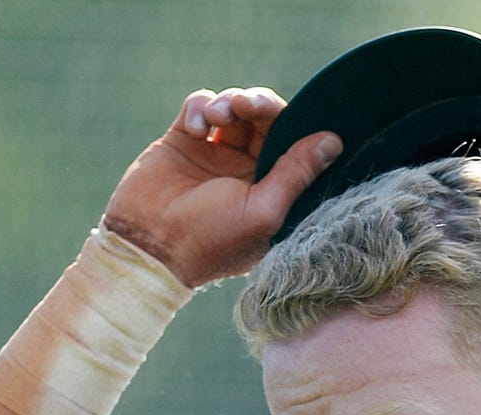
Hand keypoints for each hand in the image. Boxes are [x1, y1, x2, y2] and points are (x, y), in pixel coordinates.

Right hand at [100, 88, 340, 287]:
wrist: (147, 245)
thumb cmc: (212, 239)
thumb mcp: (264, 210)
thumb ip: (297, 173)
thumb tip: (334, 141)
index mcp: (272, 187)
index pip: (291, 142)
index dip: (290, 121)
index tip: (279, 115)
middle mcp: (245, 168)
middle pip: (264, 119)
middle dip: (257, 104)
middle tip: (243, 104)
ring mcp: (213, 153)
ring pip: (232, 107)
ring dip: (228, 102)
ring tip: (217, 116)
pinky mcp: (182, 140)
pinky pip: (198, 106)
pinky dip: (200, 107)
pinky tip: (196, 128)